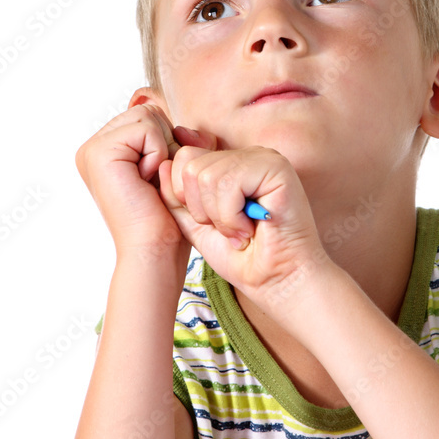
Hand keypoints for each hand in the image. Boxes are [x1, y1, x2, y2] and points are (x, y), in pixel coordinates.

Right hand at [74, 89, 215, 286]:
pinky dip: (157, 153)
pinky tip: (145, 181)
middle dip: (167, 143)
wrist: (154, 250)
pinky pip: (146, 128)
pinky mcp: (99, 152)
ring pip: (148, 116)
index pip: (149, 115)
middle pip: (149, 111)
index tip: (159, 177)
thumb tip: (173, 115)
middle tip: (156, 180)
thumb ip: (176, 136)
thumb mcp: (173, 166)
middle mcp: (93, 146)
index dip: (168, 142)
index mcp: (106, 149)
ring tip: (150, 181)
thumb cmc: (167, 217)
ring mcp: (92, 148)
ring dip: (163, 149)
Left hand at [157, 143, 330, 315]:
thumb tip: (161, 164)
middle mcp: (247, 155)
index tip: (213, 223)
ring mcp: (263, 158)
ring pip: (206, 175)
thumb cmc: (243, 258)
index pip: (184, 158)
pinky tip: (252, 227)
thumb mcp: (196, 225)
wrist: (277, 283)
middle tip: (230, 229)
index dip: (185, 198)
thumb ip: (176, 197)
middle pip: (190, 165)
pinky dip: (232, 216)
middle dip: (201, 209)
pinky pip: (228, 183)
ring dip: (219, 216)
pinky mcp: (276, 168)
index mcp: (231, 163)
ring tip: (242, 230)